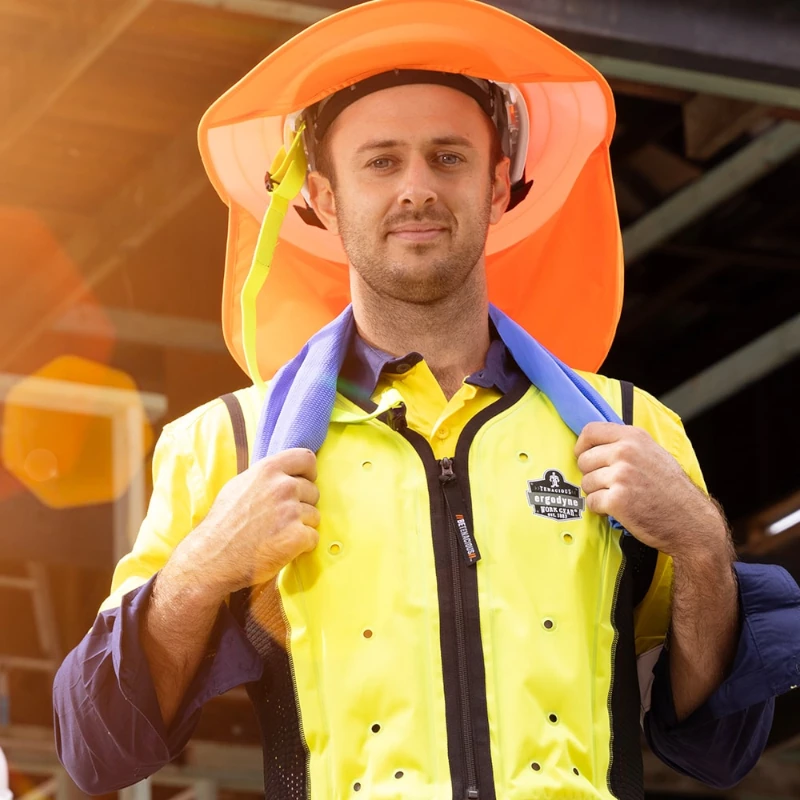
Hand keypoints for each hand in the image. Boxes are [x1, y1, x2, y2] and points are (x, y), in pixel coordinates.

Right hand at [168, 448, 320, 600]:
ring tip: (278, 535)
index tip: (303, 483)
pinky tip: (282, 548)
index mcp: (268, 470)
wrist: (212, 558)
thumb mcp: (239, 486)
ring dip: (302, 527)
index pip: (307, 459)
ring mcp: (291, 512)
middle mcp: (283, 487)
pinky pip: (313, 537)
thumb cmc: (223, 524)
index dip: (309, 473)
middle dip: (303, 505)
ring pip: (315, 516)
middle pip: (313, 491)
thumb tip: (284, 474)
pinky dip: (302, 546)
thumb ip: (265, 477)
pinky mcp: (297, 537)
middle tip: (281, 519)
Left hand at [574, 423, 725, 556]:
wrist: (690, 520)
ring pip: (586, 482)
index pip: (590, 431)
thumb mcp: (653, 453)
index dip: (583, 446)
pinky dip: (600, 509)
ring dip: (597, 493)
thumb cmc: (672, 489)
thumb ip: (627, 444)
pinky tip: (618, 509)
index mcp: (634, 437)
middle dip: (591, 474)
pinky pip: (591, 502)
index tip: (585, 457)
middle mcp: (626, 452)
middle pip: (584, 459)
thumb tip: (597, 443)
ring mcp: (621, 475)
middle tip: (609, 485)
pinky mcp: (617, 500)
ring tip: (619, 497)